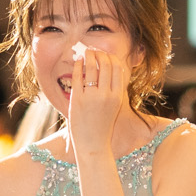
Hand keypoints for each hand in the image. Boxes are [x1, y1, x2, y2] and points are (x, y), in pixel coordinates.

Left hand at [64, 42, 127, 156]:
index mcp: (117, 96)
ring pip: (92, 67)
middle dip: (100, 54)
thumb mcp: (114, 106)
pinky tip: (77, 62)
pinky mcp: (77, 99)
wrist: (93, 144)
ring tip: (86, 52)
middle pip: (105, 64)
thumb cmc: (103, 125)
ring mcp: (91, 97)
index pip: (118, 68)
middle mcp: (106, 95)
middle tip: (94, 51)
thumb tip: (113, 69)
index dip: (112, 57)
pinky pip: (78, 77)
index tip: (106, 54)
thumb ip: (115, 89)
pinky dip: (78, 66)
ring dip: (89, 56)